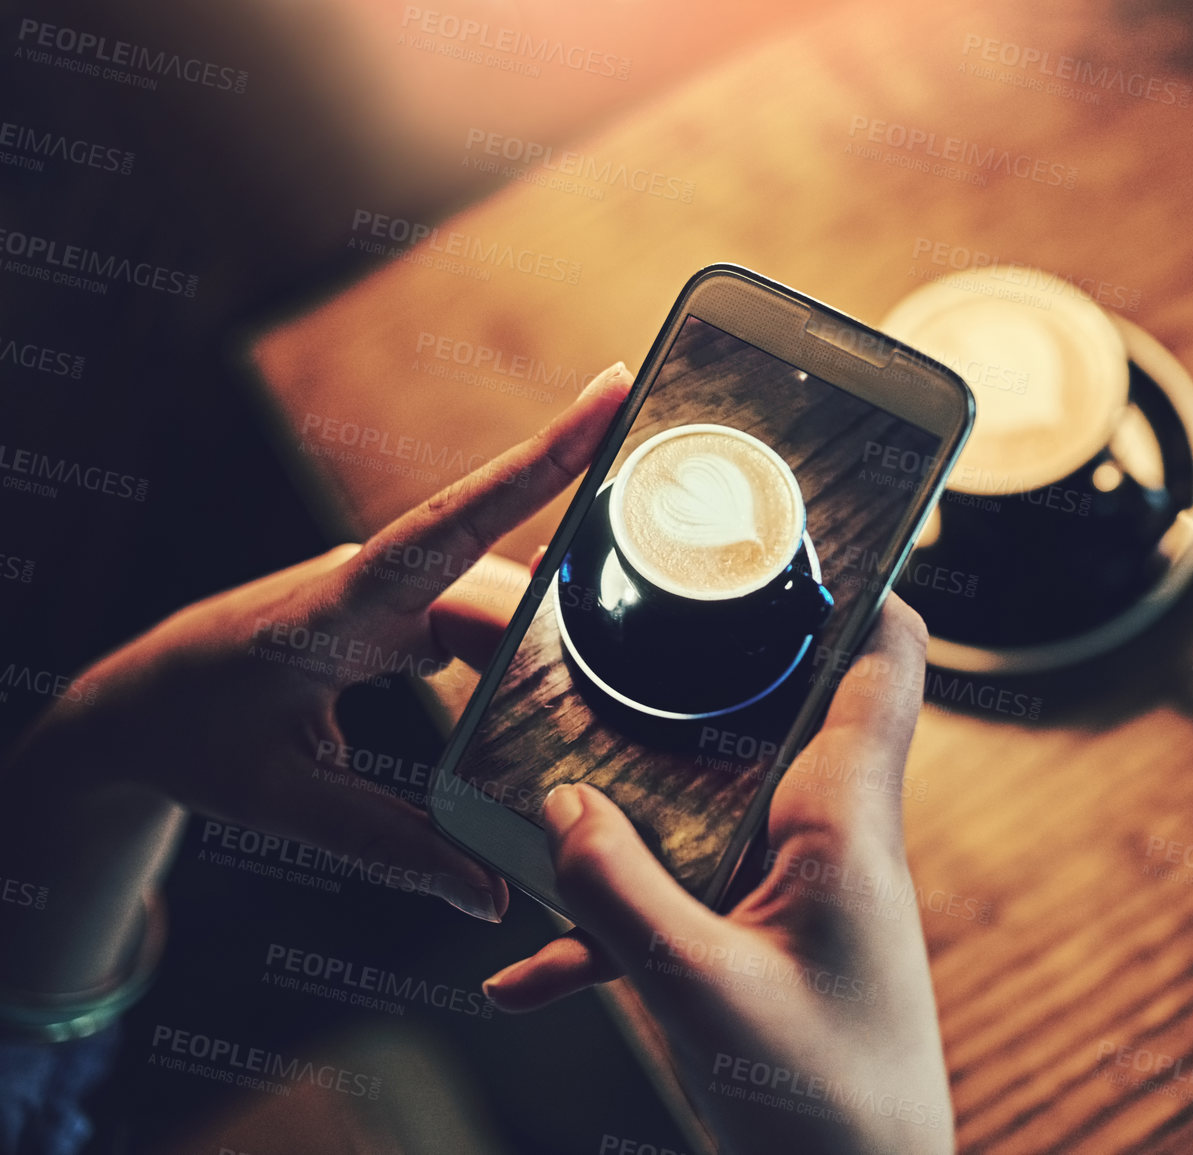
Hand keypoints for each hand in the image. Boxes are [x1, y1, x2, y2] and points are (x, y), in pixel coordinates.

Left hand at [4, 364, 631, 923]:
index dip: (536, 463)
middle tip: (637, 680)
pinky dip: (517, 652)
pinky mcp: (391, 606)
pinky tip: (549, 691)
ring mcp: (382, 588)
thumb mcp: (283, 805)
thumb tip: (490, 894)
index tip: (607, 395)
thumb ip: (391, 846)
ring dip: (545, 648)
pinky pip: (476, 615)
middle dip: (571, 622)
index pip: (451, 527)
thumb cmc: (194, 742)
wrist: (135, 704)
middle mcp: (367, 580)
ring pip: (496, 602)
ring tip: (595, 707)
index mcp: (333, 611)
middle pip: (500, 586)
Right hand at [483, 596, 954, 1153]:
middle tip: (587, 635)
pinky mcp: (760, 949)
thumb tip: (558, 805)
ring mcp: (792, 894)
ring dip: (624, 802)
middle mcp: (826, 839)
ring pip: (704, 806)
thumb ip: (626, 902)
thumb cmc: (826, 1119)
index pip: (884, 661)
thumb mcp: (707, 1005)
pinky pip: (678, 907)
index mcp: (843, 825)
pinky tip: (520, 974)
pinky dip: (609, 928)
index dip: (853, 579)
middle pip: (764, 713)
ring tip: (527, 775)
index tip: (779, 528)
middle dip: (680, 676)